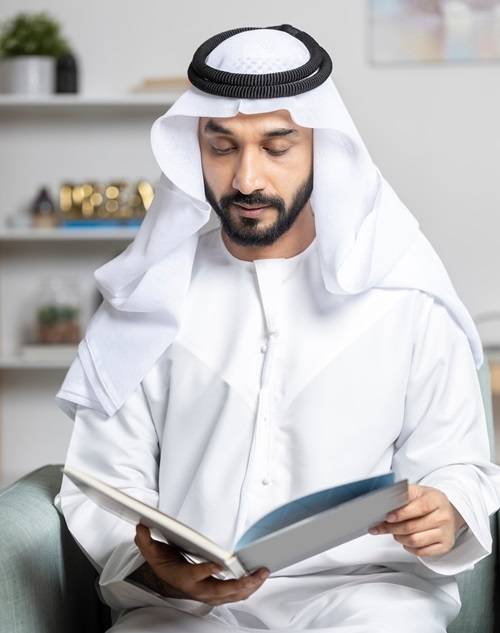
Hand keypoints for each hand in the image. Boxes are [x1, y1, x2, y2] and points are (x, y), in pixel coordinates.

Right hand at [134, 523, 269, 605]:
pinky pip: (236, 595)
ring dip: (249, 587)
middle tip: (254, 574)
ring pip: (231, 596)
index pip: (195, 574)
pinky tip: (258, 579)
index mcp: (183, 578)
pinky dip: (249, 589)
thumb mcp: (150, 551)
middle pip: (221, 590)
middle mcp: (198, 589)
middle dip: (240, 584)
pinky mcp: (217, 595)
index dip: (207, 569)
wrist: (166, 582)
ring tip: (262, 574)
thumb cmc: (164, 565)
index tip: (219, 563)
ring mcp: (209, 594)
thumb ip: (145, 539)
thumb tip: (141, 526)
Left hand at [368, 484, 465, 556]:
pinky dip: (409, 548)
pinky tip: (405, 540)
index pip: (419, 507)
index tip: (388, 517)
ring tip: (395, 533)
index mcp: (436, 499)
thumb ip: (403, 495)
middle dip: (393, 528)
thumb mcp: (417, 491)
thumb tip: (385, 502)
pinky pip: (422, 552)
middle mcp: (444, 517)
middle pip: (413, 527)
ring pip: (415, 541)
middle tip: (384, 526)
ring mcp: (446, 533)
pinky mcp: (445, 546)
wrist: (446, 512)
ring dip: (399, 538)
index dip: (401, 514)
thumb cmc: (428, 501)